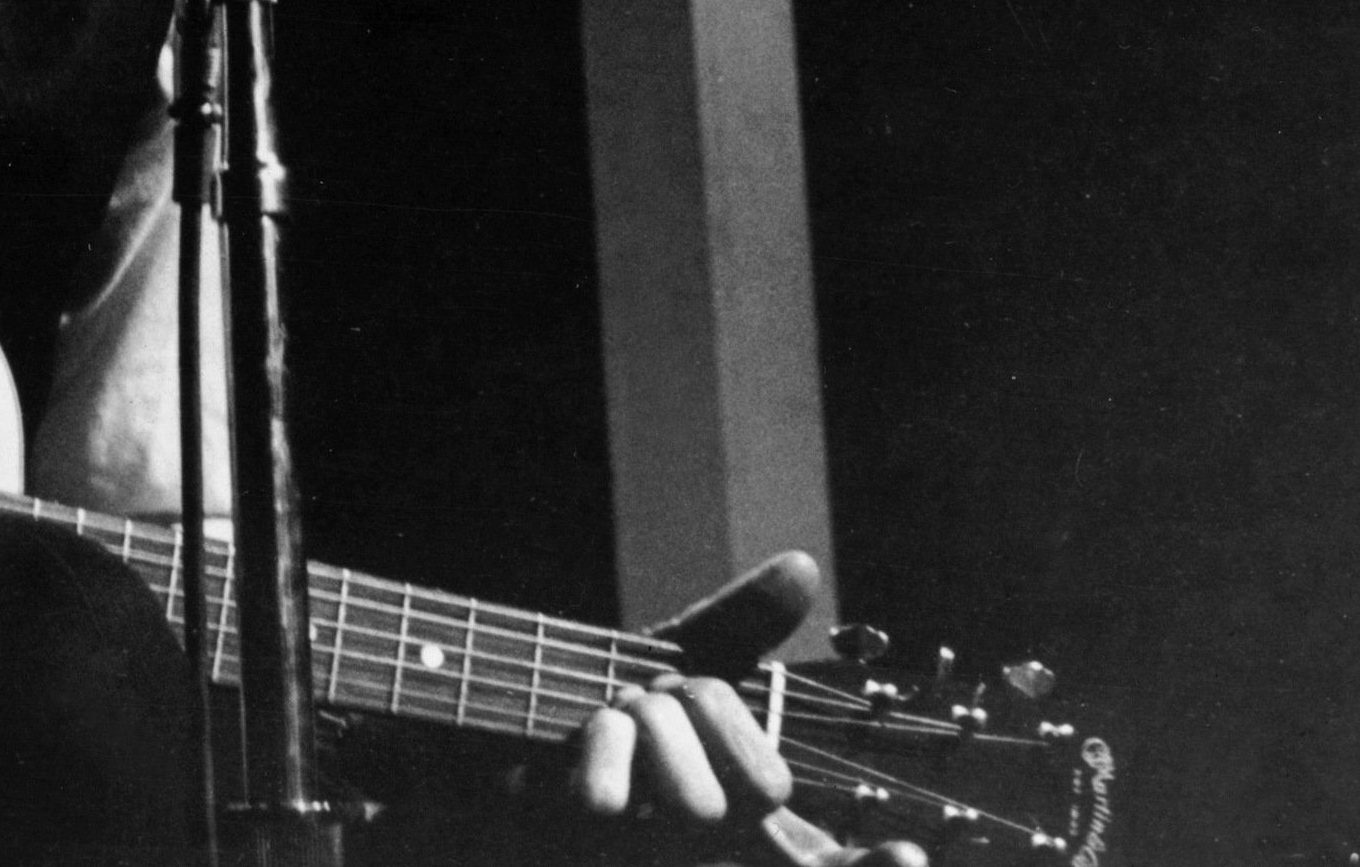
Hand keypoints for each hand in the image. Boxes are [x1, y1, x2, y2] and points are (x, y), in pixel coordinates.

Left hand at [556, 552, 924, 866]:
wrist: (491, 721)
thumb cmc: (591, 704)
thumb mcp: (670, 657)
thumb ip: (741, 624)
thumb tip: (804, 564)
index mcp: (741, 810)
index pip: (830, 864)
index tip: (910, 860)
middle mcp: (709, 849)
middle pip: (763, 789)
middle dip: (701, 712)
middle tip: (651, 699)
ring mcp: (651, 860)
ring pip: (696, 803)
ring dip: (642, 725)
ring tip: (611, 718)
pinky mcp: (586, 854)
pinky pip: (608, 806)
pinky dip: (591, 748)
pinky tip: (575, 749)